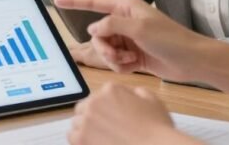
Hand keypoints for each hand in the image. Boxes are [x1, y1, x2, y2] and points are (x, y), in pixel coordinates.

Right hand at [54, 0, 208, 81]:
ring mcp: (128, 39)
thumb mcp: (139, 28)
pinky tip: (135, 65)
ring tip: (130, 60)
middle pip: (97, 33)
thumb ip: (112, 25)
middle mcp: (125, 21)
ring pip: (104, 49)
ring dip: (113, 58)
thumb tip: (93, 28)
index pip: (94, 2)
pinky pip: (114, 61)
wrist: (191, 61)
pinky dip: (121, 66)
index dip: (75, 1)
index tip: (56, 0)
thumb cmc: (170, 39)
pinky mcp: (132, 55)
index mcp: (126, 7)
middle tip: (118, 54)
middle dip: (104, 47)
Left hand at [68, 84, 192, 144]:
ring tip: (99, 138)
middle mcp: (95, 102)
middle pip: (84, 108)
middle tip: (105, 129)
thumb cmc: (156, 127)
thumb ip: (136, 92)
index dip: (105, 108)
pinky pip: (72, 137)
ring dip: (85, 129)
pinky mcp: (81, 139)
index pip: (99, 96)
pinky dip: (80, 141)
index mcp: (110, 89)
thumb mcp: (151, 99)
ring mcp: (86, 121)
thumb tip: (129, 94)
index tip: (112, 118)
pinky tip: (94, 143)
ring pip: (77, 123)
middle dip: (92, 117)